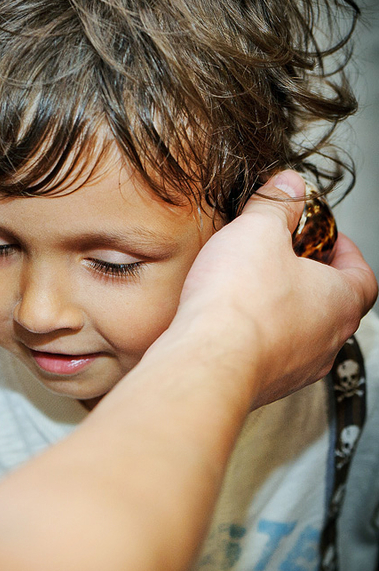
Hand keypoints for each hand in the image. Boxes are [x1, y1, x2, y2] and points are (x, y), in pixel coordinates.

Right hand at [170, 170, 376, 407]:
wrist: (207, 362)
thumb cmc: (240, 304)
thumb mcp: (259, 230)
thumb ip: (276, 205)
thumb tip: (289, 185)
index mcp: (340, 302)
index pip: (363, 277)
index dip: (347, 253)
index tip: (326, 239)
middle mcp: (327, 342)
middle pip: (334, 306)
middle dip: (312, 280)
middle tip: (287, 259)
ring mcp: (297, 369)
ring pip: (304, 335)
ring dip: (286, 311)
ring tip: (257, 289)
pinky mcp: (266, 385)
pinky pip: (271, 355)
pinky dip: (260, 336)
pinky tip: (234, 320)